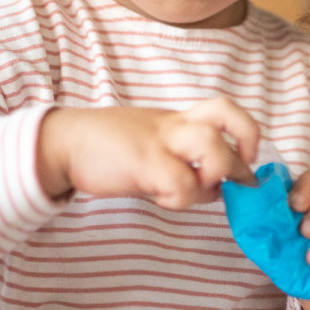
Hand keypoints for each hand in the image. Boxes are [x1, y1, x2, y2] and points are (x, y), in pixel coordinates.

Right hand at [36, 96, 258, 210]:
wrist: (63, 143)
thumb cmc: (108, 149)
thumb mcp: (151, 144)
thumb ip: (182, 160)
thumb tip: (215, 189)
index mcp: (177, 120)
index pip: (224, 109)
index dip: (245, 131)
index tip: (246, 158)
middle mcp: (173, 125)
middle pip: (227, 114)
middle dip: (244, 149)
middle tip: (237, 178)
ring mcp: (158, 141)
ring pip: (211, 144)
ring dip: (216, 173)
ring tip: (199, 189)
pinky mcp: (142, 162)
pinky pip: (180, 183)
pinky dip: (181, 199)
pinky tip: (163, 200)